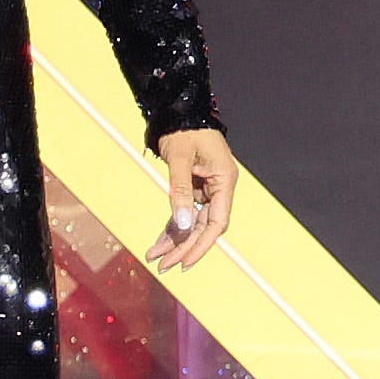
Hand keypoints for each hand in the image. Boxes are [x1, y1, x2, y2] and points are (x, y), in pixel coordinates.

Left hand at [145, 126, 237, 274]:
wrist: (179, 112)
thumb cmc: (183, 131)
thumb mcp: (180, 160)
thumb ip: (180, 192)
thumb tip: (183, 225)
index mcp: (224, 181)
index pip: (217, 223)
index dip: (202, 245)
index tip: (185, 263)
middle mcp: (218, 188)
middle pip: (204, 227)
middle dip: (184, 248)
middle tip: (164, 266)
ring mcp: (206, 189)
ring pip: (193, 224)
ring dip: (175, 241)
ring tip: (155, 258)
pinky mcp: (194, 188)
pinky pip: (184, 213)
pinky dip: (172, 228)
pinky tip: (159, 243)